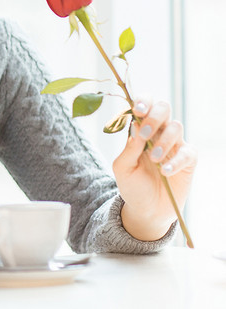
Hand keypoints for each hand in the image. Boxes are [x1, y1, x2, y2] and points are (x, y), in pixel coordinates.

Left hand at [113, 96, 196, 240]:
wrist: (146, 210)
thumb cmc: (132, 185)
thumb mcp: (123, 167)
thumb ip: (129, 147)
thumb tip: (136, 125)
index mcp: (140, 129)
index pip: (145, 105)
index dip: (143, 101)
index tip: (137, 110)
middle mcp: (158, 132)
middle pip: (164, 107)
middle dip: (154, 117)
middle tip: (146, 134)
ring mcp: (174, 145)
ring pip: (176, 127)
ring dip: (163, 142)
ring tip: (153, 160)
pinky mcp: (188, 161)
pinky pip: (188, 152)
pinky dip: (176, 161)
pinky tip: (165, 171)